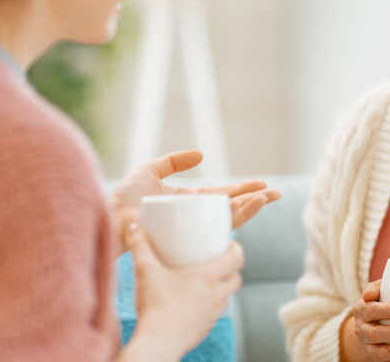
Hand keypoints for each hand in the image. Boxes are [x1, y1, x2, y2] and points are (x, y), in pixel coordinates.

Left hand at [109, 150, 280, 254]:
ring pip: (230, 218)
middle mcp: (195, 218)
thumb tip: (203, 155)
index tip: (262, 185)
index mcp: (188, 203)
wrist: (112, 217)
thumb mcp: (150, 171)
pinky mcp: (192, 234)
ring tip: (268, 197)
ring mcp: (194, 228)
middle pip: (232, 208)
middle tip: (277, 194)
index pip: (221, 196)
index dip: (242, 191)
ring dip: (252, 207)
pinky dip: (237, 217)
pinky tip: (249, 208)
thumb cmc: (125, 199)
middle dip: (255, 200)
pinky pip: (218, 227)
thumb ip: (173, 161)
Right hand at [125, 222, 244, 359]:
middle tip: (218, 260)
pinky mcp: (205, 328)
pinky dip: (212, 304)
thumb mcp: (145, 270)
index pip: (237, 258)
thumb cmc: (154, 307)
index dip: (236, 248)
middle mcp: (216, 295)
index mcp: (208, 277)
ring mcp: (212, 314)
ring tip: (208, 280)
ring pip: (228, 296)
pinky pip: (215, 312)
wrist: (156, 344)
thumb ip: (139, 245)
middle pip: (237, 277)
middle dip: (231, 268)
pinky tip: (196, 302)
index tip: (228, 244)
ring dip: (223, 287)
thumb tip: (131, 224)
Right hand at [350, 280, 389, 361]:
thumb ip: (375, 286)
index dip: (389, 310)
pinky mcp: (375, 355)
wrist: (368, 321)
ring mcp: (367, 345)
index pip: (372, 310)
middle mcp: (361, 329)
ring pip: (380, 352)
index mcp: (361, 310)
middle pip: (375, 333)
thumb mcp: (376, 289)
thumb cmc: (378, 301)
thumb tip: (370, 293)